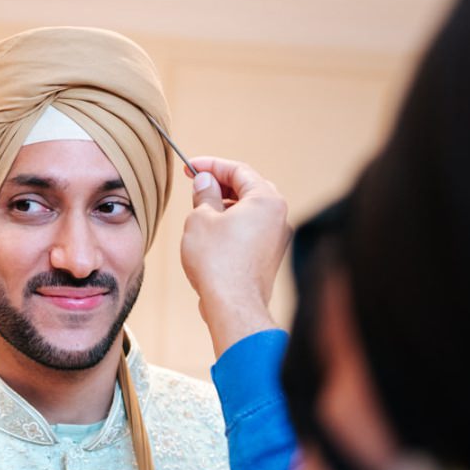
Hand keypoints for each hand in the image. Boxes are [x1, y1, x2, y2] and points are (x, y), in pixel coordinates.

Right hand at [180, 156, 290, 357]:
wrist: (233, 305)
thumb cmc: (217, 261)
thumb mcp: (201, 218)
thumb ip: (204, 194)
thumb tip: (206, 182)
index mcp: (265, 200)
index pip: (238, 170)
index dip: (210, 165)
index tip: (190, 166)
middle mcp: (278, 215)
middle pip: (248, 187)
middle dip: (219, 184)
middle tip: (195, 185)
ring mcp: (277, 237)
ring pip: (249, 209)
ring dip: (225, 205)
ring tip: (200, 211)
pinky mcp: (270, 255)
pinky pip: (251, 228)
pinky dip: (232, 223)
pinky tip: (212, 233)